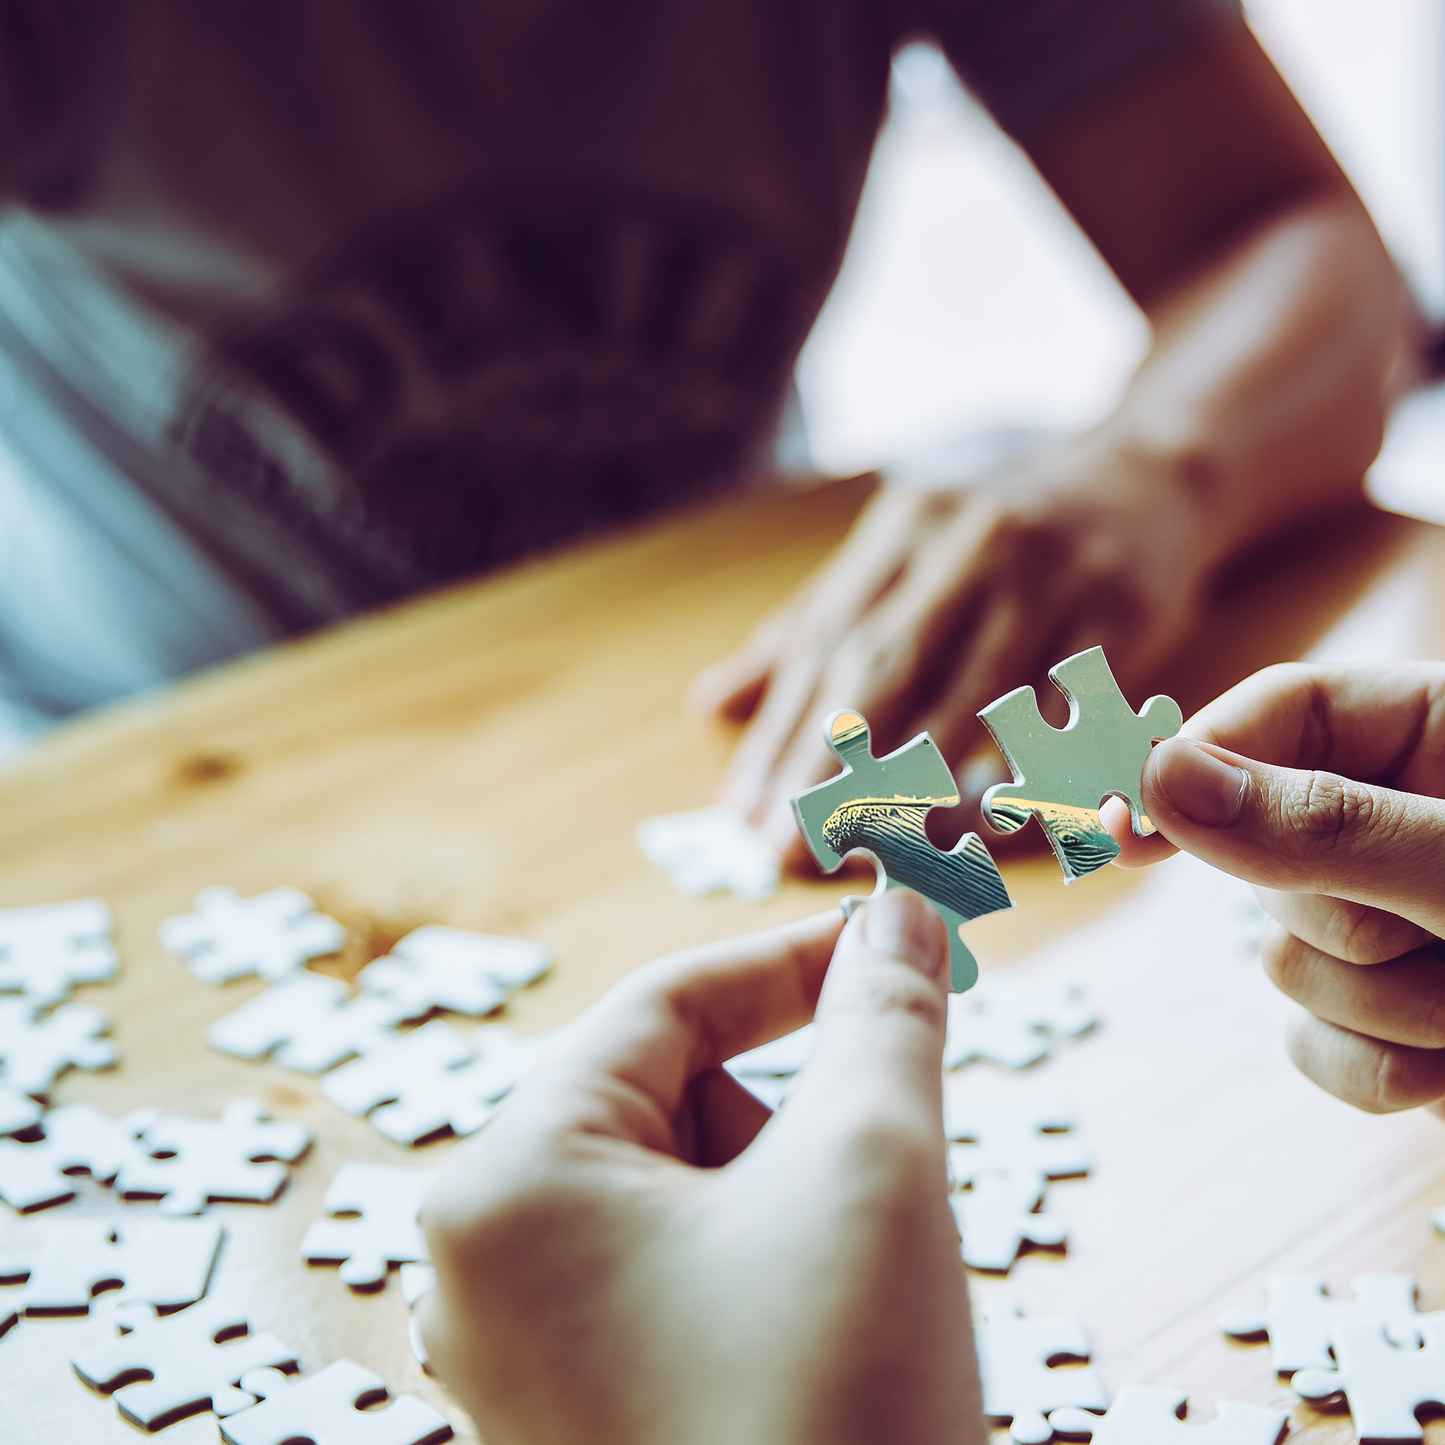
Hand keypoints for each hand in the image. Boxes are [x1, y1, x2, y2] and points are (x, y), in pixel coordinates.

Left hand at [416, 891, 979, 1444]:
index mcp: (509, 1183)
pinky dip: (765, 1267)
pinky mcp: (578, 1421)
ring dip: (790, 1196)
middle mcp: (483, 1268)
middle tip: (894, 1148)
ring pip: (678, 1198)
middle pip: (664, 1103)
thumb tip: (905, 910)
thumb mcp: (872, 1169)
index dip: (791, 961)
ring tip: (862, 1286)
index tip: (894, 940)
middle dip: (793, 1106)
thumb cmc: (834, 1411)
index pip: (660, 1008)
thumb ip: (882, 1014)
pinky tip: (827, 1336)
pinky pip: (672, 1284)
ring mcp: (522, 1357)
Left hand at [693, 434, 1211, 860]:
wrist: (1148, 474)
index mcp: (903, 529)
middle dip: (829, 764)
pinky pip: (1067, 707)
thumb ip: (812, 627)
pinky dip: (1026, 767)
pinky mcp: (1122, 610)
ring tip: (872, 849)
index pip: (824, 641)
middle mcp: (969, 542)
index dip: (780, 733)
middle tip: (789, 845)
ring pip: (973, 692)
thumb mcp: (903, 554)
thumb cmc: (1004, 535)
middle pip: (885, 665)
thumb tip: (714, 705)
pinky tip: (987, 822)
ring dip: (919, 780)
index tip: (743, 812)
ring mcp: (1050, 574)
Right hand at [1101, 663, 1444, 1114]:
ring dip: (1382, 1005)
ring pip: (1287, 957)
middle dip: (1341, 918)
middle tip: (1443, 935)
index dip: (1198, 759)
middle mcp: (1404, 821)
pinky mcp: (1399, 1017)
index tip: (1123, 824)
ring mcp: (1399, 922)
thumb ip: (1325, 826)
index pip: (1282, 710)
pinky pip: (1317, 1045)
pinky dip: (1382, 1068)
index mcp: (1440, 734)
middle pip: (1268, 845)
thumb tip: (1161, 780)